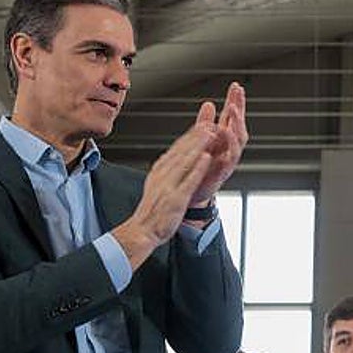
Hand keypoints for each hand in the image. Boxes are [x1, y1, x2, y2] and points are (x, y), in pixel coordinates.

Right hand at [112, 123, 214, 267]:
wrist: (141, 230)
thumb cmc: (152, 210)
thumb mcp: (158, 185)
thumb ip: (167, 171)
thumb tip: (176, 158)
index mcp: (159, 171)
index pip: (177, 149)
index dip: (191, 136)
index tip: (202, 125)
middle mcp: (163, 175)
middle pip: (182, 150)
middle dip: (197, 136)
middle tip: (210, 122)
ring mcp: (169, 185)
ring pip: (185, 161)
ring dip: (199, 145)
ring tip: (211, 133)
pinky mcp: (175, 198)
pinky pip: (188, 180)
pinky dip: (198, 168)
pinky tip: (207, 158)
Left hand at [189, 82, 248, 207]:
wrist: (193, 192)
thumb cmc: (200, 167)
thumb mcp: (201, 140)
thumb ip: (205, 122)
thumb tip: (208, 103)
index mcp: (223, 139)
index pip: (232, 117)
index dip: (235, 102)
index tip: (236, 87)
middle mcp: (229, 148)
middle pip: (239, 126)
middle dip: (239, 111)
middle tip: (236, 97)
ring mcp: (228, 160)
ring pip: (237, 141)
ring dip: (235, 125)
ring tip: (231, 111)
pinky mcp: (223, 172)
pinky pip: (229, 159)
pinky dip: (229, 147)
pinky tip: (225, 134)